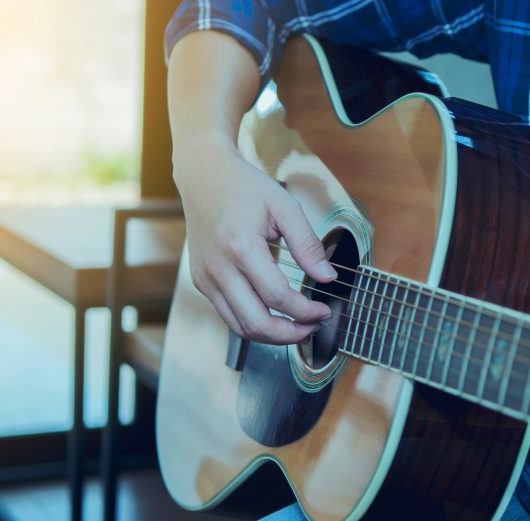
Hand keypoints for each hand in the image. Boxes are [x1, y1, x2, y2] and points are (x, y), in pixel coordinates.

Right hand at [174, 135, 335, 343]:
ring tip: (297, 327)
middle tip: (312, 327)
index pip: (277, 296)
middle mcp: (218, 268)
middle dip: (289, 334)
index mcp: (240, 247)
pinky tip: (274, 315)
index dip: (305, 312)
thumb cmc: (244, 188)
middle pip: (255, 322)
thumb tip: (328, 277)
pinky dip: (253, 323)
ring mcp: (206, 278)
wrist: (204, 176)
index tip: (323, 311)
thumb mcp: (285, 207)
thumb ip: (308, 244)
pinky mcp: (201, 282)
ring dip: (271, 335)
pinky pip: (228, 315)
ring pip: (239, 327)